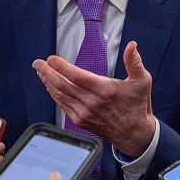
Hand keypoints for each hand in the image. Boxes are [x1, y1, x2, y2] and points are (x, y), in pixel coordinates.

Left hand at [33, 41, 155, 156]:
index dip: (60, 66)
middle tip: (37, 63)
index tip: (51, 59)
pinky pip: (62, 105)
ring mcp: (84, 113)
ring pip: (59, 95)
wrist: (134, 134)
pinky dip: (54, 95)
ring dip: (47, 82)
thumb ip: (134, 62)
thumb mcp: (142, 81)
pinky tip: (50, 87)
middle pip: (62, 85)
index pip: (76, 75)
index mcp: (105, 90)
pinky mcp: (80, 120)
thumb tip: (132, 45)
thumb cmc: (137, 106)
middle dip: (46, 72)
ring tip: (40, 72)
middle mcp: (92, 102)